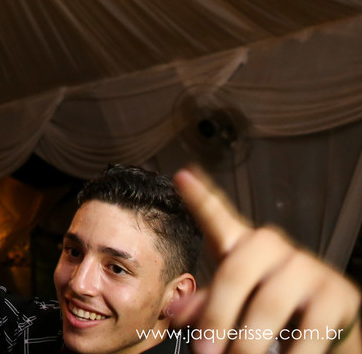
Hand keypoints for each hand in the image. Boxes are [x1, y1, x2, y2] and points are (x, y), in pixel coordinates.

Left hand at [171, 167, 360, 353]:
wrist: (331, 332)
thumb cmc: (271, 311)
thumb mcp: (237, 305)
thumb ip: (206, 305)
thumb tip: (173, 312)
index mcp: (245, 246)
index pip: (219, 218)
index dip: (200, 198)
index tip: (180, 177)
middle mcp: (275, 247)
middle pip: (236, 272)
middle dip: (217, 317)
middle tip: (204, 352)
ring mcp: (308, 267)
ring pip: (270, 303)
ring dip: (249, 341)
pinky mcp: (339, 294)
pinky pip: (309, 327)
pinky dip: (292, 351)